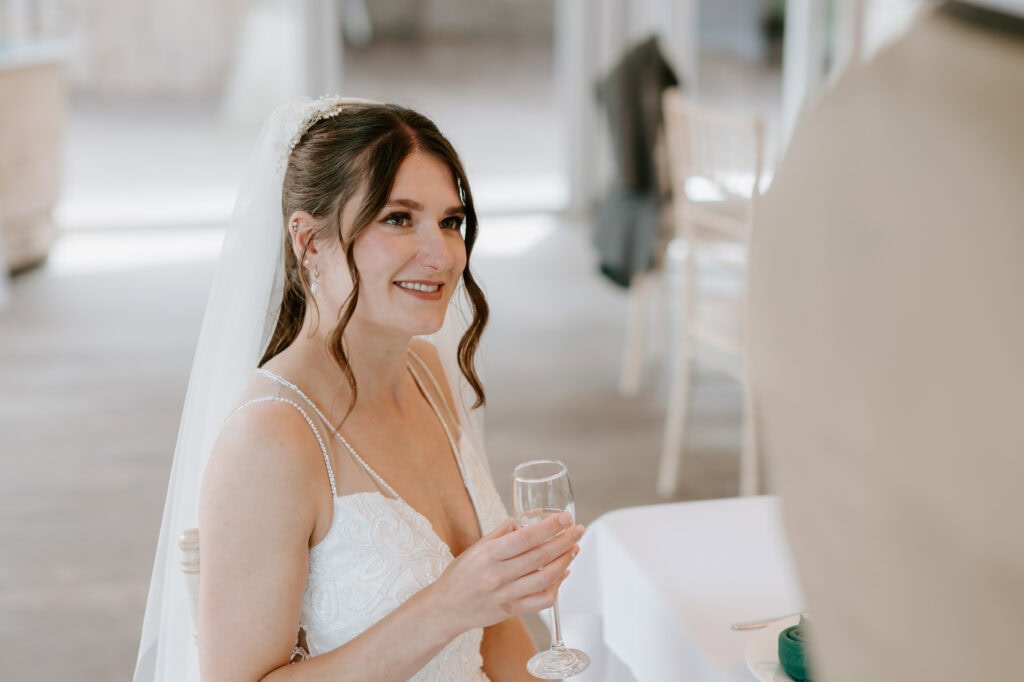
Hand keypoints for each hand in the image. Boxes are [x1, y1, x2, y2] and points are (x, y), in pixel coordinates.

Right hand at [429, 512, 583, 633]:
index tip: (565, 518)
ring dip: (564, 561)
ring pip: (545, 578)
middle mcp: (498, 575)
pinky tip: (563, 573)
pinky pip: (541, 600)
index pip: (525, 538)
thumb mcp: (476, 548)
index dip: (549, 527)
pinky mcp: (512, 611)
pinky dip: (557, 587)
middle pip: (540, 556)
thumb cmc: (460, 575)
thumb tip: (522, 519)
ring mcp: (506, 595)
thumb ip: (500, 534)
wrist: (446, 608)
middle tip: (577, 530)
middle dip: (564, 541)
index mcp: (489, 554)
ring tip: (573, 548)